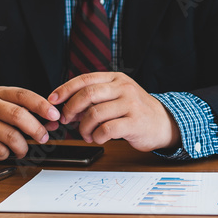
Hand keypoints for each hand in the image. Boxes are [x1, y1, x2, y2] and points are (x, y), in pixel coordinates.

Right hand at [0, 87, 60, 161]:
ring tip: (22, 149)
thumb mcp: (2, 108)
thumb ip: (26, 112)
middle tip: (43, 137)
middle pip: (18, 115)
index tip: (55, 116)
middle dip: (36, 129)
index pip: (23, 95)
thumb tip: (52, 123)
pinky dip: (7, 154)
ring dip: (22, 147)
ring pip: (10, 136)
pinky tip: (4, 152)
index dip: (42, 105)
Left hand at [49, 72, 180, 151]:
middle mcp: (124, 88)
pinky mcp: (135, 122)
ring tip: (87, 134)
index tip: (53, 100)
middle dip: (71, 109)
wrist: (164, 123)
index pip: (84, 79)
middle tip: (67, 120)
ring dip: (84, 128)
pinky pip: (106, 130)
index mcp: (116, 79)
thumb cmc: (136, 112)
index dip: (65, 89)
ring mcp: (131, 104)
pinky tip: (99, 138)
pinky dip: (97, 137)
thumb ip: (96, 97)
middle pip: (87, 95)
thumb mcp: (118, 96)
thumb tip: (66, 105)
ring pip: (94, 114)